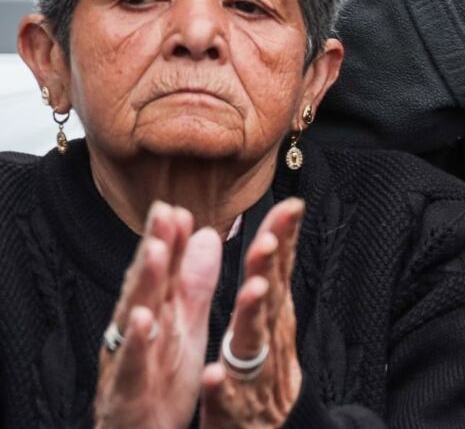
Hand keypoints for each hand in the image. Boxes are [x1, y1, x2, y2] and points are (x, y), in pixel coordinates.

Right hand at [94, 204, 221, 428]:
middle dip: (156, 246)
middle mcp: (137, 330)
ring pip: (136, 315)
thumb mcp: (184, 325)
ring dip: (146, 282)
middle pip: (147, 283)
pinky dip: (138, 342)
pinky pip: (133, 364)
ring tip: (157, 250)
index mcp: (156, 313)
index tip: (178, 205)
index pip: (165, 269)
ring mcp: (130, 358)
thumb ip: (194, 282)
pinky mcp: (128, 391)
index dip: (171, 238)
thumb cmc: (160, 379)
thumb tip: (205, 234)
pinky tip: (144, 319)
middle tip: (165, 212)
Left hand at [199, 199, 304, 428]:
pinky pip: (226, 397)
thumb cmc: (266, 374)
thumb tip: (276, 233)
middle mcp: (266, 339)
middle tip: (270, 237)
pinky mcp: (233, 408)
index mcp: (270, 317)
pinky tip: (213, 374)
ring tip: (255, 288)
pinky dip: (221, 386)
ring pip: (252, 341)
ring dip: (254, 314)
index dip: (283, 237)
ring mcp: (251, 373)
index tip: (291, 205)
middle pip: (271, 296)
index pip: (278, 270)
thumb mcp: (271, 321)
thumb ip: (271, 278)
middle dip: (270, 266)